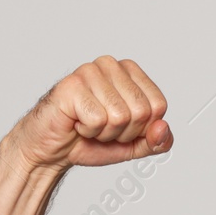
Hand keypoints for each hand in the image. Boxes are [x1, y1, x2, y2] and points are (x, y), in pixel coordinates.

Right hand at [3, 56, 171, 171]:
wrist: (53, 150)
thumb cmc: (91, 140)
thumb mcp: (134, 145)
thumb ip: (158, 141)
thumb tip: (163, 127)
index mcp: (130, 71)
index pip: (158, 106)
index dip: (142, 128)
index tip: (121, 127)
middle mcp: (111, 65)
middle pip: (141, 111)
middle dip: (123, 132)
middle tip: (101, 127)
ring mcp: (90, 71)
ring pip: (120, 116)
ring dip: (104, 133)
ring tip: (88, 124)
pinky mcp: (71, 85)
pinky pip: (98, 120)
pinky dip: (88, 131)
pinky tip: (76, 123)